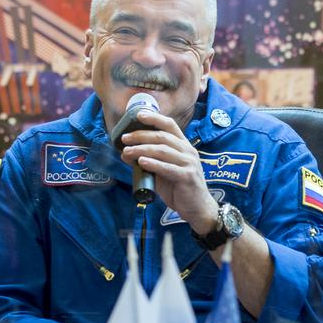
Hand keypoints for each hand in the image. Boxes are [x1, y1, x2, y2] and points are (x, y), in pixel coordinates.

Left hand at [119, 110, 217, 230]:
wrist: (198, 208)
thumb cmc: (179, 188)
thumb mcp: (163, 171)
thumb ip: (150, 161)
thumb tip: (127, 153)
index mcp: (183, 146)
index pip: (170, 125)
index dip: (154, 118)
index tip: (138, 115)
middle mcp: (188, 151)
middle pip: (162, 137)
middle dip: (141, 135)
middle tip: (125, 138)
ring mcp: (189, 163)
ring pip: (163, 151)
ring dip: (142, 149)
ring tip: (127, 151)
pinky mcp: (187, 177)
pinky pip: (168, 168)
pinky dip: (153, 163)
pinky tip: (141, 162)